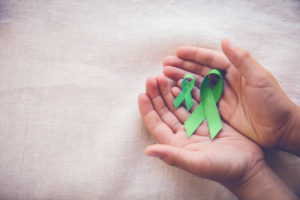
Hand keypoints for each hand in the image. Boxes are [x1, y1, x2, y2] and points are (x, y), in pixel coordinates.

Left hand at [138, 75, 263, 187]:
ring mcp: (196, 124)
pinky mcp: (209, 118)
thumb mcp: (197, 163)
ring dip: (170, 90)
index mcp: (176, 143)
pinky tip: (182, 81)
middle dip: (157, 94)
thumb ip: (173, 156)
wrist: (249, 166)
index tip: (141, 94)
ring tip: (163, 76)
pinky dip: (188, 92)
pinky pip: (195, 102)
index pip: (156, 124)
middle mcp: (183, 133)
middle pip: (165, 111)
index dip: (147, 110)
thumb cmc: (223, 168)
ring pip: (178, 104)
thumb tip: (148, 151)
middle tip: (152, 78)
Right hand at [163, 38, 299, 150]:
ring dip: (181, 80)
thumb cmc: (273, 102)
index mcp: (235, 70)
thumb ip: (242, 60)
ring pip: (196, 85)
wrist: (279, 129)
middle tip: (165, 65)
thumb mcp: (260, 78)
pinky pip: (199, 101)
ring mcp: (220, 96)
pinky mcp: (218, 110)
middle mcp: (225, 82)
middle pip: (199, 71)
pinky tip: (175, 93)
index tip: (177, 52)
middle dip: (182, 67)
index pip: (211, 59)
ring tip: (165, 77)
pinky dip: (187, 96)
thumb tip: (225, 40)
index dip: (194, 55)